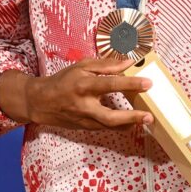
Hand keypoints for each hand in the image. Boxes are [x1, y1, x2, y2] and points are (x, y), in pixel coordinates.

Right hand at [0, 58, 152, 130]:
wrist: (41, 102)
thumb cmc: (63, 81)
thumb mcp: (81, 66)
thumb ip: (105, 65)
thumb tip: (127, 63)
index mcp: (83, 85)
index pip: (109, 84)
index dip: (129, 83)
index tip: (147, 83)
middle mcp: (84, 105)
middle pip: (110, 116)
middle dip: (132, 117)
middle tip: (149, 116)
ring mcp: (85, 119)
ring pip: (110, 126)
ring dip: (130, 124)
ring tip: (146, 120)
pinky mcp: (85, 128)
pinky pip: (106, 128)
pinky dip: (120, 125)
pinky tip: (132, 121)